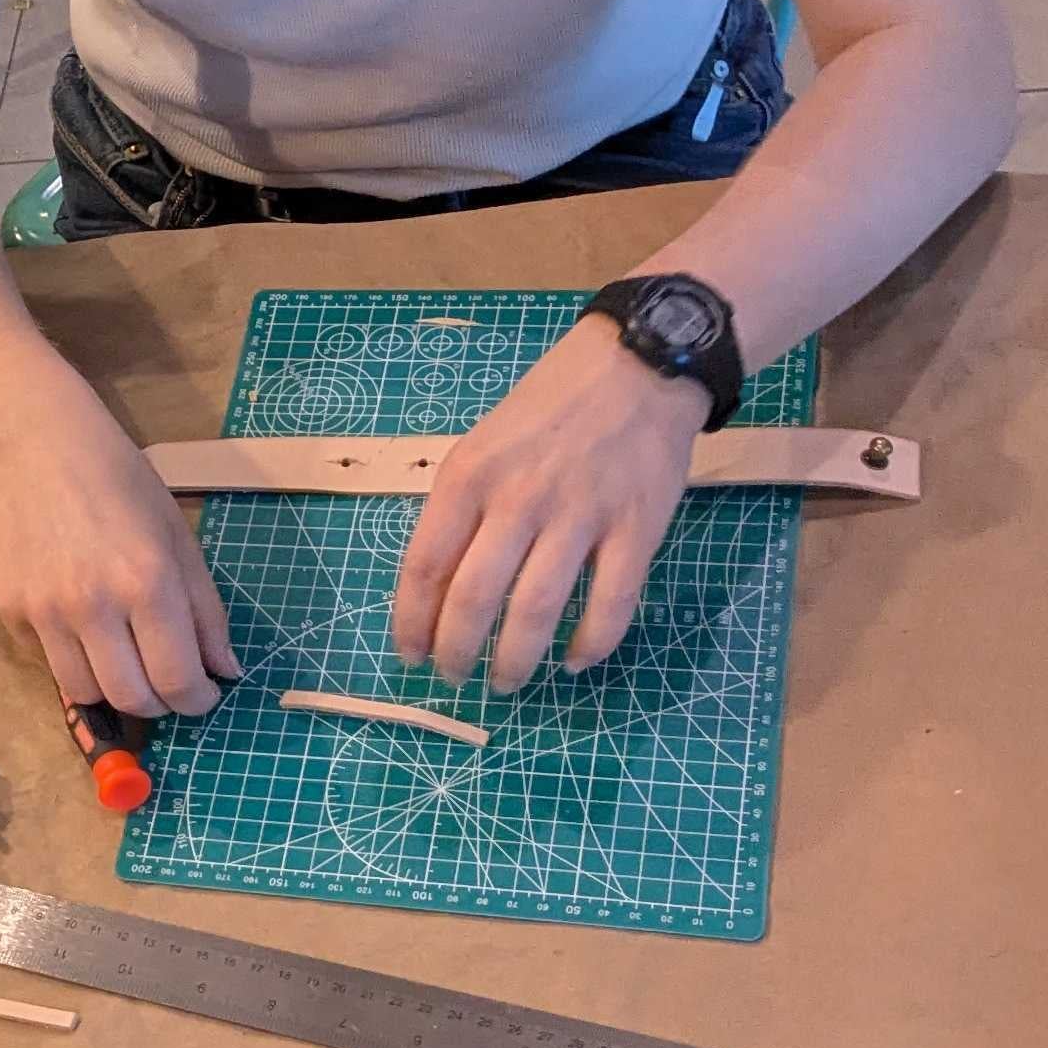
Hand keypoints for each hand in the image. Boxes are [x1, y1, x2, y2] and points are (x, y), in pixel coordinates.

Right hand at [0, 384, 236, 720]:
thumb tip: (225, 671)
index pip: (178, 680)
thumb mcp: (178, 538)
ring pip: (85, 693)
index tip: (203, 693)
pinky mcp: (10, 610)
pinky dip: (73, 657)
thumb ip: (205, 611)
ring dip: (115, 690)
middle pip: (132, 699)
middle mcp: (93, 605)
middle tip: (167, 684)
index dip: (198, 700)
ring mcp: (44, 611)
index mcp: (147, 582)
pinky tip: (81, 623)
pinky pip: (48, 662)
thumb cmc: (122, 482)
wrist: (40, 445)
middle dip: (160, 703)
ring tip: (127, 661)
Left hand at [391, 315, 704, 693]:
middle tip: (455, 677)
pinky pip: (610, 606)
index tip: (411, 653)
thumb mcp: (484, 446)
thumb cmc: (549, 408)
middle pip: (474, 598)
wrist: (636, 367)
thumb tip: (436, 586)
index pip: (425, 564)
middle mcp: (518, 498)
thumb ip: (462, 510)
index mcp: (469, 475)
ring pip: (536, 610)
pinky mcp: (636, 529)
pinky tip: (573, 662)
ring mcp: (579, 515)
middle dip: (457, 651)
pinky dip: (589, 645)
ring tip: (505, 681)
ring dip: (515, 659)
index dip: (413, 621)